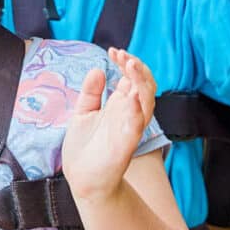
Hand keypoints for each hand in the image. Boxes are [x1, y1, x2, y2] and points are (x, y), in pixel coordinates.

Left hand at [62, 49, 156, 202]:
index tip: (112, 51)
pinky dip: (137, 108)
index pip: (132, 78)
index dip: (126, 62)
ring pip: (147, 100)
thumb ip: (91, 92)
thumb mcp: (84, 112)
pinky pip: (138, 123)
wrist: (82, 178)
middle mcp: (129, 114)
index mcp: (119, 105)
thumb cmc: (85, 147)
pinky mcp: (127, 142)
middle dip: (136, 67)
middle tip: (121, 55)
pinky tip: (132, 95)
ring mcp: (130, 127)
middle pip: (144, 85)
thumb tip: (97, 69)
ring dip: (141, 81)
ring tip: (130, 66)